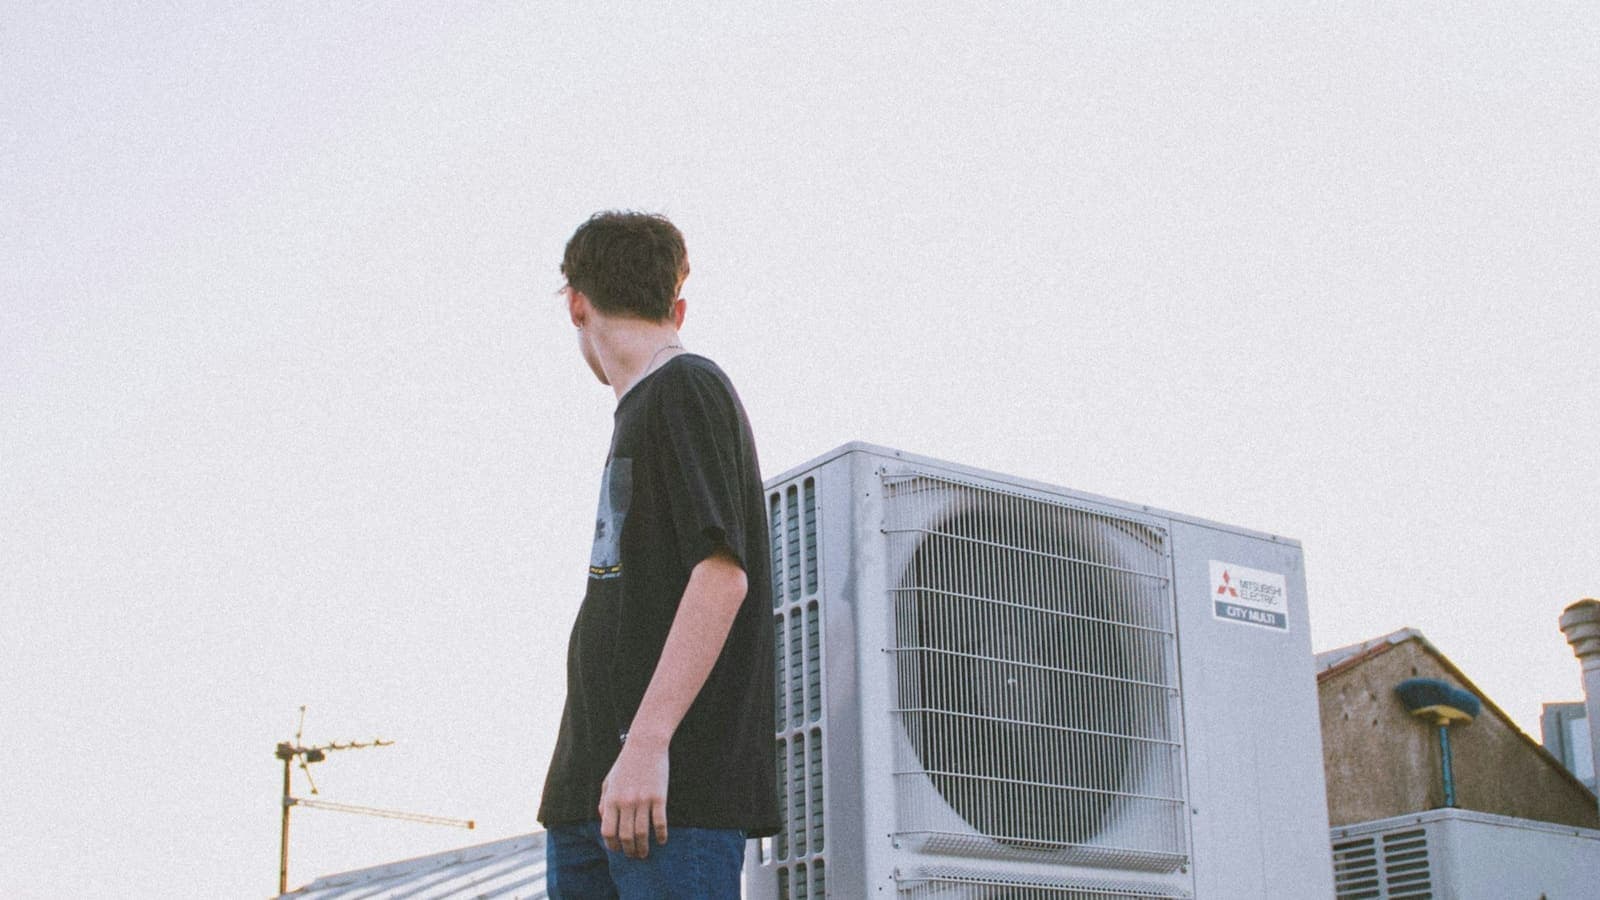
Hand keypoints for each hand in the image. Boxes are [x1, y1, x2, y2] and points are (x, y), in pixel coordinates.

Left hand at [598, 739, 668, 858]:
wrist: (645, 744)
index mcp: (611, 799)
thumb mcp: (609, 780)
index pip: (608, 831)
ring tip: (645, 853)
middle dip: (629, 851)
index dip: (611, 845)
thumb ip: (604, 801)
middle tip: (634, 856)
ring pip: (641, 833)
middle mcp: (625, 802)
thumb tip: (603, 819)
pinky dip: (660, 835)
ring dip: (643, 848)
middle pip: (625, 836)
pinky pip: (659, 822)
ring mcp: (643, 800)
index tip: (617, 850)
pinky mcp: (659, 797)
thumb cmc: (626, 763)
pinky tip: (661, 840)